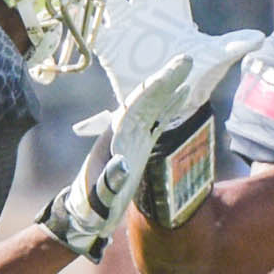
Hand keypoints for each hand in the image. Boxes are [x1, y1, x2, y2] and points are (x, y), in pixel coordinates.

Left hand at [40, 54, 193, 258]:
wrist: (85, 214)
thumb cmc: (90, 207)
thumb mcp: (98, 197)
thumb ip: (109, 182)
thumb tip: (124, 163)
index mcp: (114, 136)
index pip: (137, 104)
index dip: (154, 88)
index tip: (171, 73)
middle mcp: (123, 130)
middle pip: (147, 98)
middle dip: (166, 79)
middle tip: (187, 60)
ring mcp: (132, 136)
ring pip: (154, 105)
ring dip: (170, 87)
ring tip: (188, 69)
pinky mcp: (139, 145)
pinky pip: (158, 120)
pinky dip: (171, 107)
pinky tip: (183, 95)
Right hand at [93, 0, 262, 115]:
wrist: (168, 106)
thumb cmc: (194, 78)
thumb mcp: (214, 60)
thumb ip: (232, 46)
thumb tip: (260, 38)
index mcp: (174, 9)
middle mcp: (148, 10)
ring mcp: (126, 24)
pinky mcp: (108, 44)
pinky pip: (91, 24)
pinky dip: (79, 12)